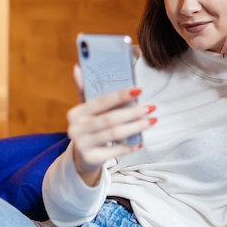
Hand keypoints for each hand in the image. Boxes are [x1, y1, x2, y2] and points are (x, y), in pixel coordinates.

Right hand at [67, 65, 155, 183]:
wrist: (81, 156)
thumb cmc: (88, 127)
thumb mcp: (85, 109)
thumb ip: (84, 89)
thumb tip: (78, 67)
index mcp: (75, 112)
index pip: (100, 101)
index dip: (120, 95)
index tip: (139, 90)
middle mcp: (76, 129)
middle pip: (110, 119)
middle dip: (133, 112)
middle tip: (151, 107)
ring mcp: (83, 145)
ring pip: (114, 134)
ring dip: (136, 127)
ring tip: (151, 121)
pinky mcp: (91, 159)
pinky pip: (115, 151)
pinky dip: (129, 146)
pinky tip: (141, 142)